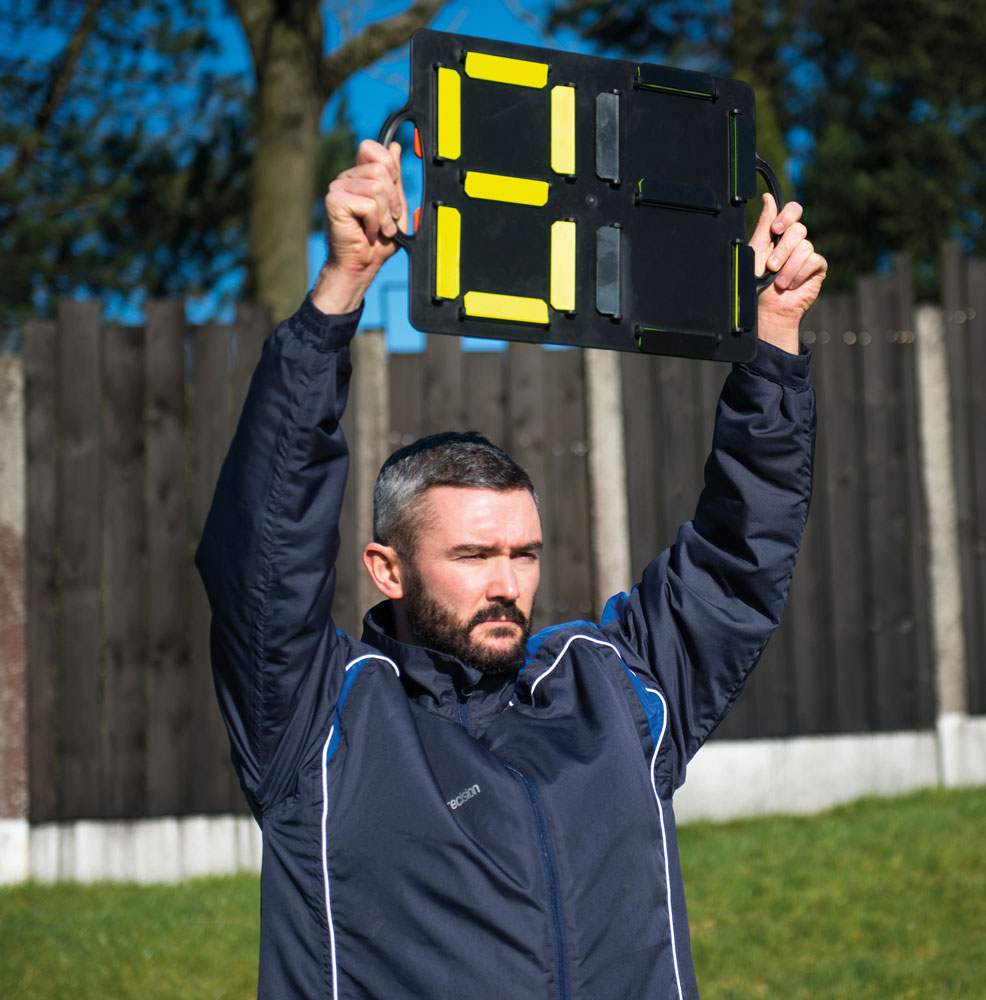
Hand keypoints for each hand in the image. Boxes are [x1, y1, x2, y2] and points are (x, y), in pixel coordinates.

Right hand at [311, 139, 408, 314]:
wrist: (362, 265)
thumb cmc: (378, 241)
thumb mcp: (395, 207)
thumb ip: (395, 179)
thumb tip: (395, 147)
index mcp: (360, 176)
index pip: (372, 148)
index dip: (389, 165)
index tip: (393, 190)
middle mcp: (347, 178)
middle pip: (380, 169)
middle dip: (392, 199)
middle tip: (388, 220)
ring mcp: (337, 188)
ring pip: (376, 188)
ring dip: (384, 215)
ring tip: (379, 229)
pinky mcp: (334, 201)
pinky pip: (368, 204)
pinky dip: (374, 223)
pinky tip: (367, 232)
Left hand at [749, 195, 826, 353]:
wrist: (767, 310)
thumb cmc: (757, 283)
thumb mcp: (757, 251)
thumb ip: (764, 225)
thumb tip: (768, 197)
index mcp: (780, 234)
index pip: (793, 211)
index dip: (787, 216)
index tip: (776, 230)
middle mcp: (795, 242)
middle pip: (798, 229)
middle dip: (783, 250)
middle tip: (771, 267)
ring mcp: (807, 254)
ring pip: (805, 246)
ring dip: (788, 267)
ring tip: (778, 283)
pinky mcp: (817, 268)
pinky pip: (814, 261)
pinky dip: (798, 274)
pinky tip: (790, 285)